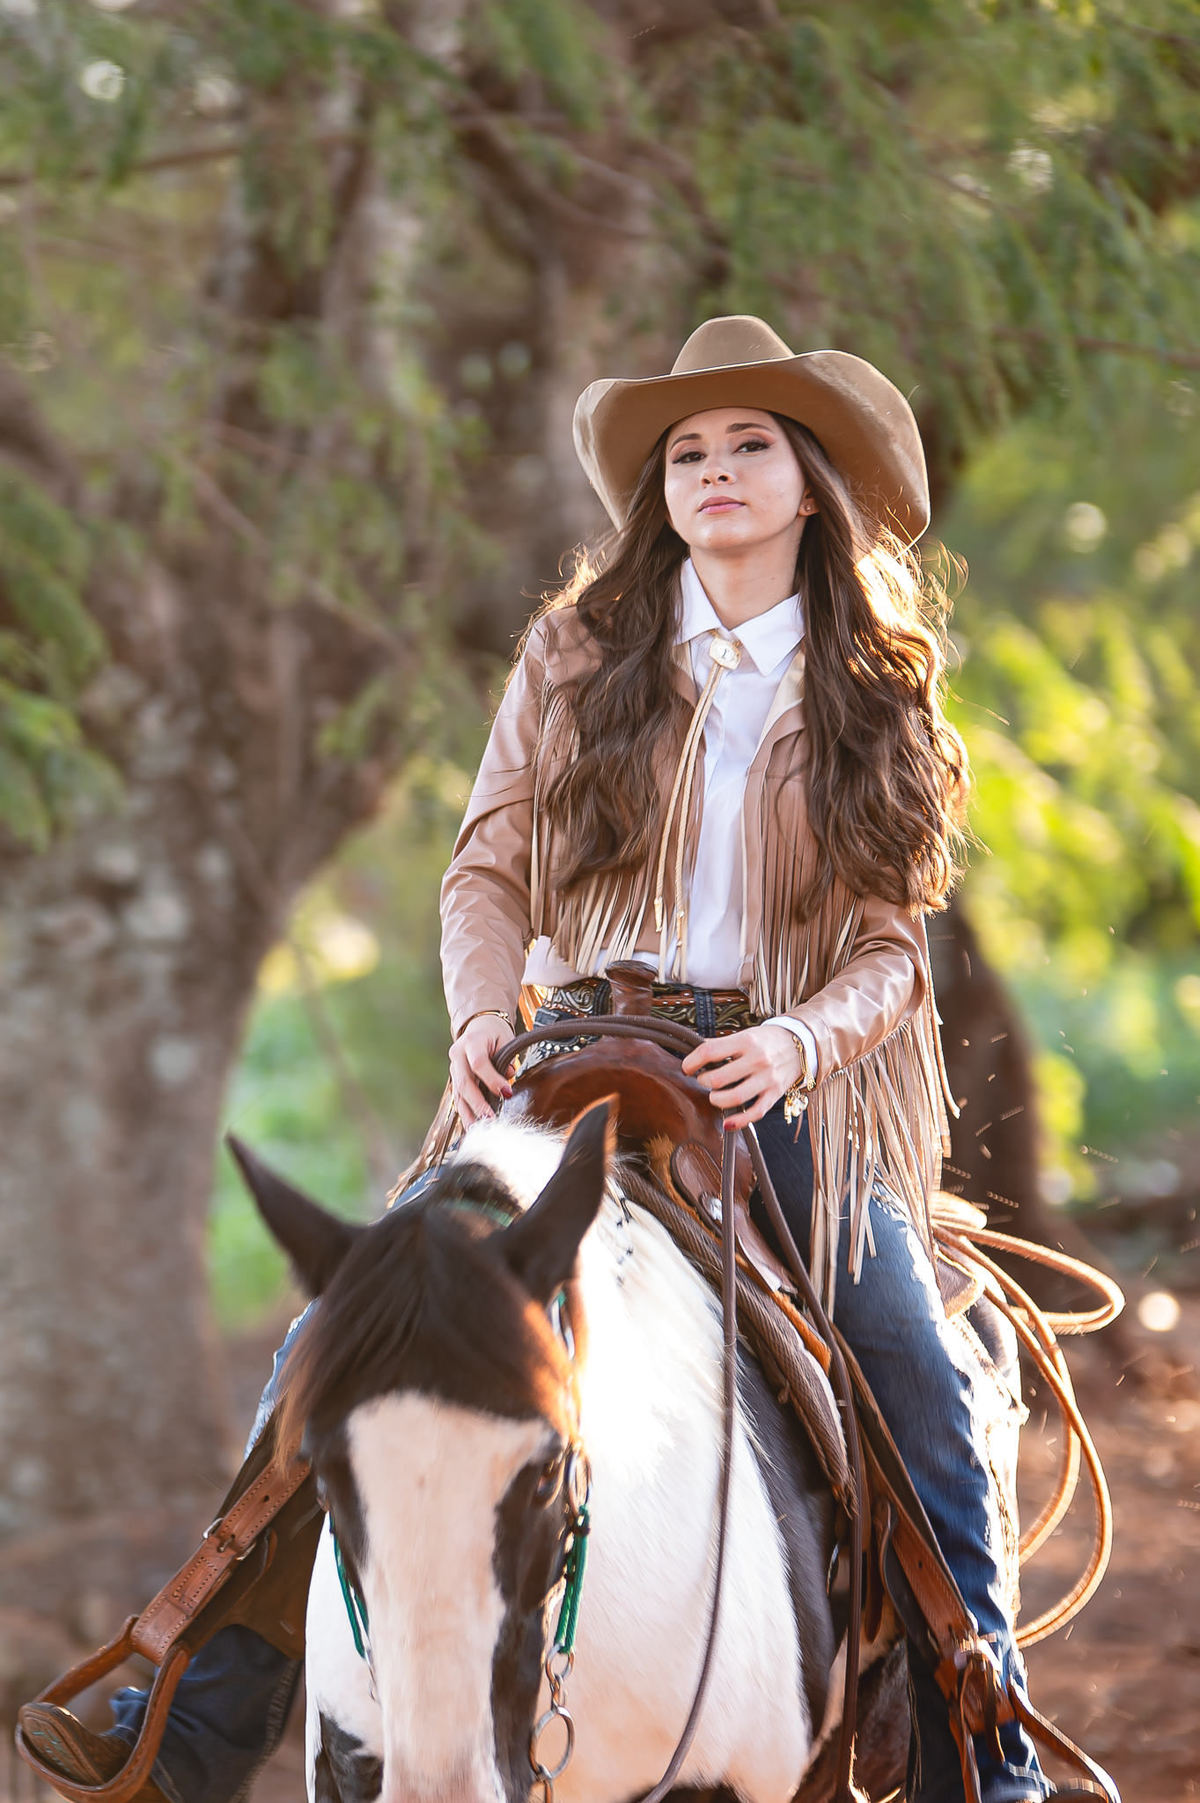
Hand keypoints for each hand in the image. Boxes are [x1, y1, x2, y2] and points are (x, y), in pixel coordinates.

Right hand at [449, 1014, 514, 1125]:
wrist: (479, 1026)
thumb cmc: (494, 1033)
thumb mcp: (505, 1039)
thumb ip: (507, 1057)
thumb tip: (507, 1077)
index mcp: (471, 1041)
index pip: (478, 1063)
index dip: (492, 1080)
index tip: (507, 1093)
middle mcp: (457, 1055)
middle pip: (464, 1082)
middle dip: (477, 1103)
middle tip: (490, 1118)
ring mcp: (453, 1067)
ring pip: (458, 1094)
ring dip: (468, 1113)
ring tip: (479, 1129)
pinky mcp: (454, 1078)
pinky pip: (458, 1097)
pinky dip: (465, 1113)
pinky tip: (472, 1126)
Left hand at [680, 1024, 803, 1130]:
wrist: (800, 1044)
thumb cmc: (767, 1040)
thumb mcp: (745, 1034)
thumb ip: (723, 1045)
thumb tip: (697, 1055)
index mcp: (746, 1041)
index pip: (709, 1051)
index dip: (692, 1061)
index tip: (687, 1067)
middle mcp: (757, 1059)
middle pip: (719, 1078)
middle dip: (704, 1081)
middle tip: (704, 1080)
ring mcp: (767, 1078)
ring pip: (734, 1097)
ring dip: (717, 1100)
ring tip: (714, 1096)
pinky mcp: (775, 1094)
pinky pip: (755, 1113)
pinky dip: (739, 1121)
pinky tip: (728, 1122)